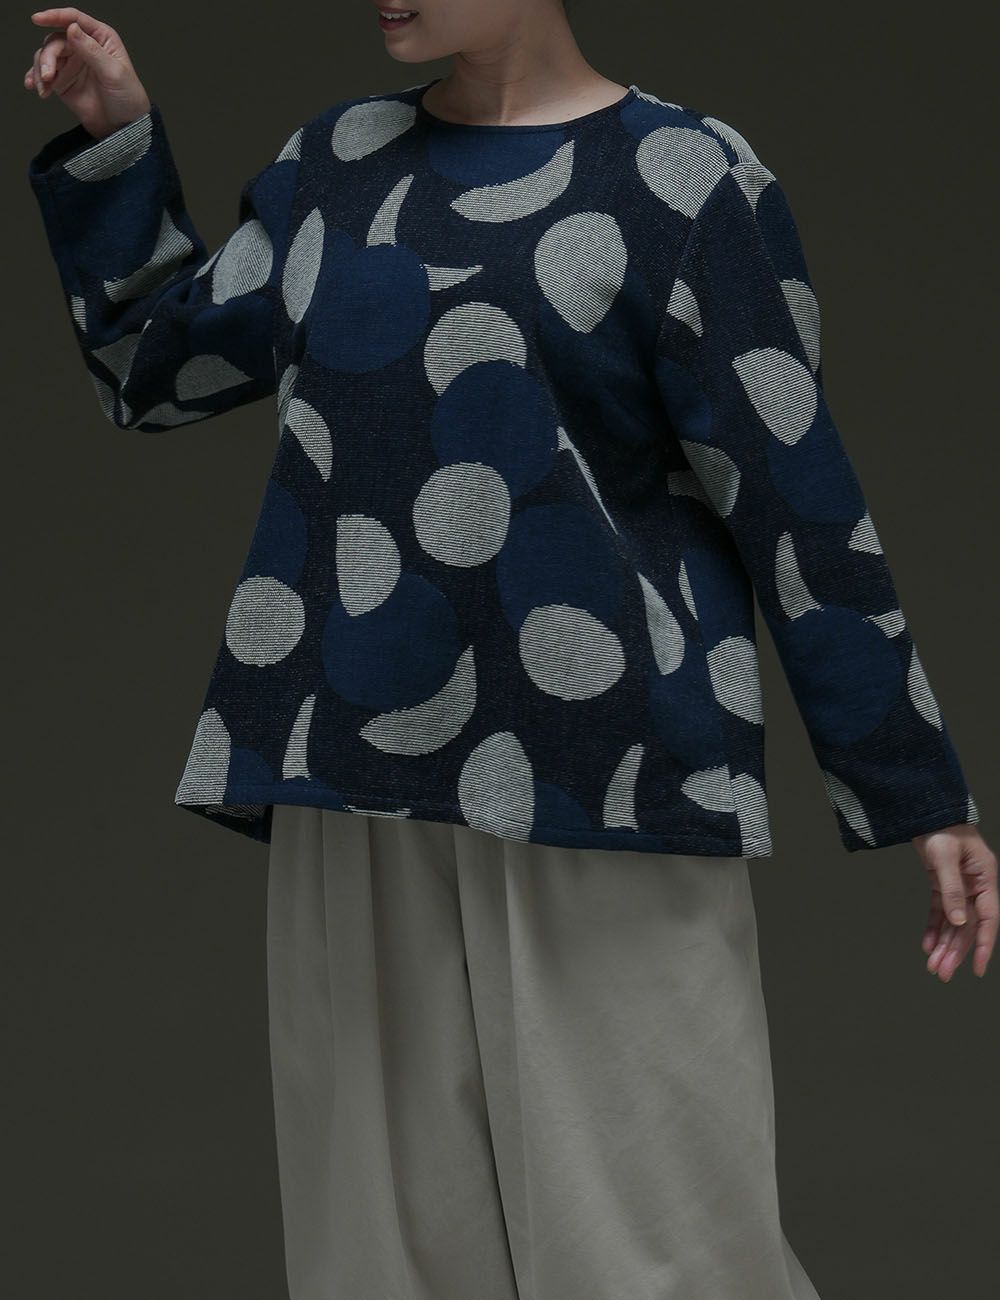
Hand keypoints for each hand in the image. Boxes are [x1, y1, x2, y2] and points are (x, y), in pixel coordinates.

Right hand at [24, 8, 149, 139]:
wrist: (123, 127)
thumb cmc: (128, 98)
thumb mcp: (113, 73)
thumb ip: (92, 50)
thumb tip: (72, 28)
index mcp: (100, 38)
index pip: (74, 19)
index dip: (54, 16)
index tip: (37, 19)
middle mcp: (83, 46)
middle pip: (56, 41)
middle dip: (47, 57)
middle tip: (47, 76)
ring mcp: (72, 63)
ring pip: (46, 56)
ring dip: (40, 70)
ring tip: (44, 87)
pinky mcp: (63, 80)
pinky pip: (43, 73)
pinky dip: (36, 79)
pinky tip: (36, 88)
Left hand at [911, 823, 996, 980]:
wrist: (927, 812)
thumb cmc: (942, 828)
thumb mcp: (945, 858)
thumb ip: (951, 890)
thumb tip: (959, 921)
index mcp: (986, 878)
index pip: (988, 919)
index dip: (984, 945)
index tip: (978, 968)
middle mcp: (976, 886)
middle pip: (968, 926)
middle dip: (956, 951)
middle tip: (943, 973)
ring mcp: (960, 886)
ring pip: (954, 922)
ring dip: (944, 944)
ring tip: (934, 966)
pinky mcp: (942, 884)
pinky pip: (940, 911)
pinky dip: (933, 928)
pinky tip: (927, 945)